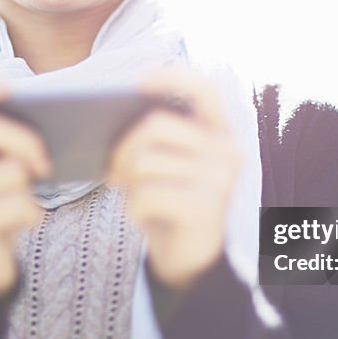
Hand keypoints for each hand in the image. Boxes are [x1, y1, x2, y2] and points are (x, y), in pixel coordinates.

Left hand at [107, 69, 240, 288]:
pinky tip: (141, 219)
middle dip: (123, 146)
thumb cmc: (170, 204)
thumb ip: (153, 140)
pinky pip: (147, 195)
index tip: (137, 83)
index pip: (204, 88)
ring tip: (131, 196)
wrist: (191, 261)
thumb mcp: (165, 166)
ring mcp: (219, 180)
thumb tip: (110, 122)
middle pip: (157, 124)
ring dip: (127, 184)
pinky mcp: (204, 209)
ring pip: (146, 162)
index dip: (171, 77)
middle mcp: (227, 152)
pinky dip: (133, 210)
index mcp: (220, 134)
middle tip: (112, 169)